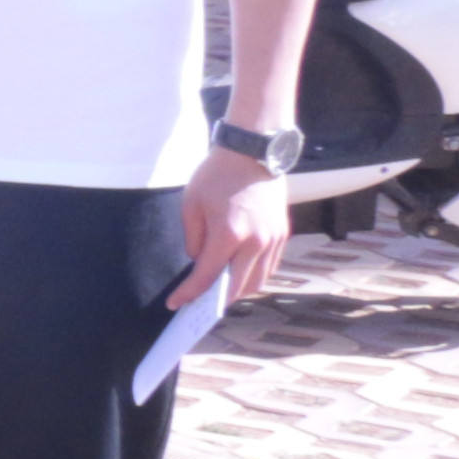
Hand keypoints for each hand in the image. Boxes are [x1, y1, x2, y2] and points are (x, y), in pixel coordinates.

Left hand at [171, 148, 289, 311]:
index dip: (189, 294)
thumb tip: (197, 261)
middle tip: (197, 305)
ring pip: (257, 281)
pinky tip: (237, 275)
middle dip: (215, 300)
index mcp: (229, 235)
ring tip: (217, 292)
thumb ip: (193, 238)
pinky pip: (269, 267)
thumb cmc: (217, 175)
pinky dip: (253, 276)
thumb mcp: (191, 204)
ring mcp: (273, 239)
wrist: (253, 152)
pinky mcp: (282, 234)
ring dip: (237, 291)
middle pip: (237, 287)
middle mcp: (256, 242)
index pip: (207, 276)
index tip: (175, 304)